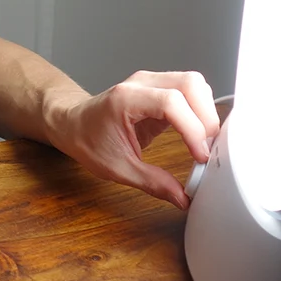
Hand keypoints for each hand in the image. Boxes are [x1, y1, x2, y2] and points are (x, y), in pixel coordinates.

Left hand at [53, 71, 220, 209]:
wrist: (72, 123)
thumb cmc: (87, 139)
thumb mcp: (117, 168)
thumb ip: (152, 182)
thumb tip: (182, 197)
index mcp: (126, 99)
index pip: (171, 103)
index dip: (192, 129)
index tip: (200, 155)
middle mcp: (141, 84)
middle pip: (189, 84)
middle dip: (206, 116)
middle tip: (208, 148)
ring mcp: (150, 82)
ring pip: (193, 83)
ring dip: (206, 111)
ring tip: (205, 142)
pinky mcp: (158, 89)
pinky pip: (188, 92)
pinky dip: (200, 110)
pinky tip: (198, 134)